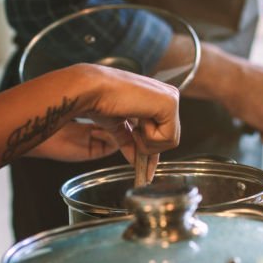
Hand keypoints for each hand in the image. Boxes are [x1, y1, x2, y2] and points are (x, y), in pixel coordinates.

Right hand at [26, 64, 179, 171]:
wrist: (92, 90)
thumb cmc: (99, 101)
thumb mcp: (118, 126)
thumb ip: (130, 141)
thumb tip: (135, 161)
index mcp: (155, 98)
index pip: (163, 133)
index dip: (151, 153)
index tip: (145, 172)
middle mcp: (167, 96)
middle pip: (169, 140)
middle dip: (147, 147)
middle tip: (132, 132)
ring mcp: (171, 99)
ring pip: (170, 141)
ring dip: (146, 141)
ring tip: (132, 123)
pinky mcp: (170, 104)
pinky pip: (168, 138)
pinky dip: (149, 138)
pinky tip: (138, 121)